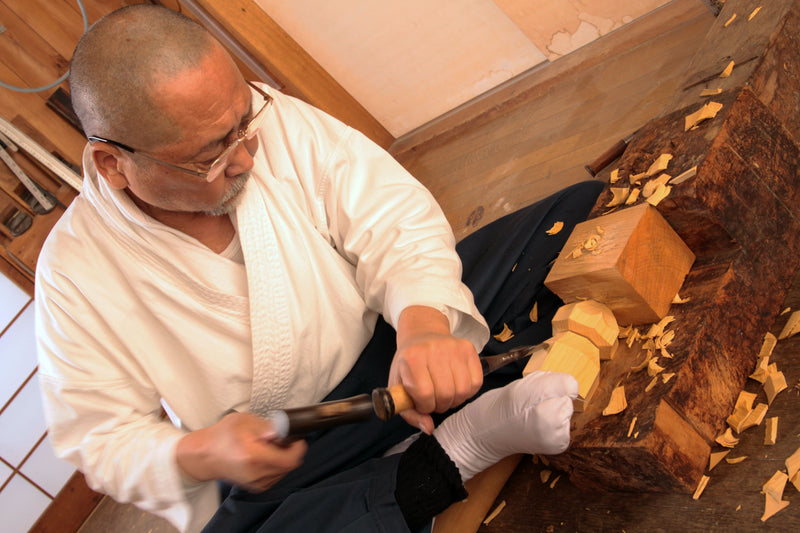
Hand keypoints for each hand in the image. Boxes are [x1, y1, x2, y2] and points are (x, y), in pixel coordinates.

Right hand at [176, 412, 306, 491]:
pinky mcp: (256, 486)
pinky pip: (276, 476)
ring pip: (284, 471)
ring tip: (271, 446)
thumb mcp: (243, 421)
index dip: (298, 448)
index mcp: (254, 457)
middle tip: (283, 438)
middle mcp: (256, 474)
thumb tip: (283, 428)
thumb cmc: (221, 437)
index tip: (297, 438)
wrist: (204, 456)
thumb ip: (266, 425)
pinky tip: (266, 455)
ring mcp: (256, 483)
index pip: (290, 460)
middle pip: (290, 466)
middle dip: (290, 451)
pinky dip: (276, 465)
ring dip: (283, 458)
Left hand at [389, 306, 482, 433]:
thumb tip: (428, 428)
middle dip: (440, 405)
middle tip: (434, 400)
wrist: (422, 334)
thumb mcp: (399, 386)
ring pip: (462, 391)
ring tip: (445, 394)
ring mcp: (454, 348)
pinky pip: (476, 383)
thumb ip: (409, 412)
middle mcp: (434, 349)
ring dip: (454, 401)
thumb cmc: (409, 364)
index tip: (422, 403)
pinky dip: (467, 392)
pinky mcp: (469, 349)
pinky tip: (456, 386)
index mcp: (412, 358)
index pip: (425, 394)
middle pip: (445, 394)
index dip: (425, 406)